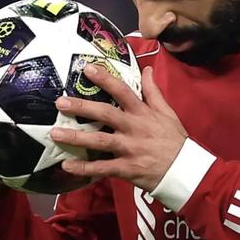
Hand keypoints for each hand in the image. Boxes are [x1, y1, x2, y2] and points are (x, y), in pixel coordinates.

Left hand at [50, 65, 187, 191]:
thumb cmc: (174, 140)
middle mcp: (133, 128)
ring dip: (76, 138)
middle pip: (105, 114)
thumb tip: (146, 69)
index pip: (122, 91)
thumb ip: (153, 91)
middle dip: (82, 107)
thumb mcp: (167, 112)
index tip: (86, 69)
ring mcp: (128, 149)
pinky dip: (84, 168)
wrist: (184, 170)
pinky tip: (66, 165)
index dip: (105, 79)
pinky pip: (101, 168)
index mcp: (142, 113)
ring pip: (99, 141)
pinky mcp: (126, 168)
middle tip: (60, 102)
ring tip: (54, 134)